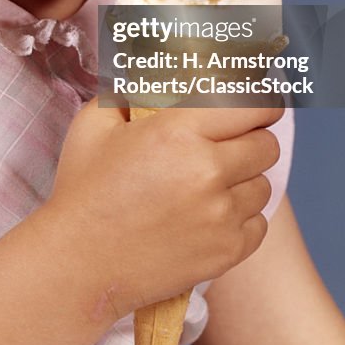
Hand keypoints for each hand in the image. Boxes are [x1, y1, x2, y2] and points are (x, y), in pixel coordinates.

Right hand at [43, 99, 283, 317]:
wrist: (78, 263)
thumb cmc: (84, 190)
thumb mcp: (95, 123)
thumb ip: (129, 93)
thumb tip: (154, 81)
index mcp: (179, 132)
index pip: (253, 106)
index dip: (263, 103)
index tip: (261, 104)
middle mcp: (208, 172)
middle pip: (266, 146)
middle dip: (252, 140)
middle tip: (230, 144)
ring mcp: (220, 216)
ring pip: (263, 186)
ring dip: (245, 181)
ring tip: (212, 184)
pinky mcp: (225, 252)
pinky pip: (258, 225)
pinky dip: (243, 219)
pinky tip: (212, 215)